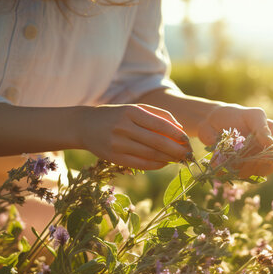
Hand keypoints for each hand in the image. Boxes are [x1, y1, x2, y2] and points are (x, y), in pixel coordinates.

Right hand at [77, 104, 191, 169]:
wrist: (84, 126)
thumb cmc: (116, 116)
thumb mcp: (134, 109)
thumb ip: (158, 115)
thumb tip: (180, 129)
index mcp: (130, 112)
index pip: (160, 125)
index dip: (177, 135)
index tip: (187, 141)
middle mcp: (123, 127)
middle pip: (157, 142)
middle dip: (176, 150)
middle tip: (188, 154)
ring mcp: (117, 144)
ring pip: (150, 155)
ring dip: (168, 159)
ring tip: (178, 159)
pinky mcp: (114, 157)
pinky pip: (140, 164)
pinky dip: (155, 165)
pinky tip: (164, 163)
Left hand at [197, 104, 272, 176]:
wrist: (213, 121)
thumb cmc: (235, 114)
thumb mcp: (251, 115)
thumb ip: (262, 127)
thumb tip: (271, 143)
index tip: (266, 154)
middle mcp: (267, 148)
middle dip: (262, 164)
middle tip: (249, 162)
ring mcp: (256, 158)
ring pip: (259, 171)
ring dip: (249, 170)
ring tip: (236, 163)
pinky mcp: (243, 166)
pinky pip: (245, 174)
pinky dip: (238, 172)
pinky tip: (228, 166)